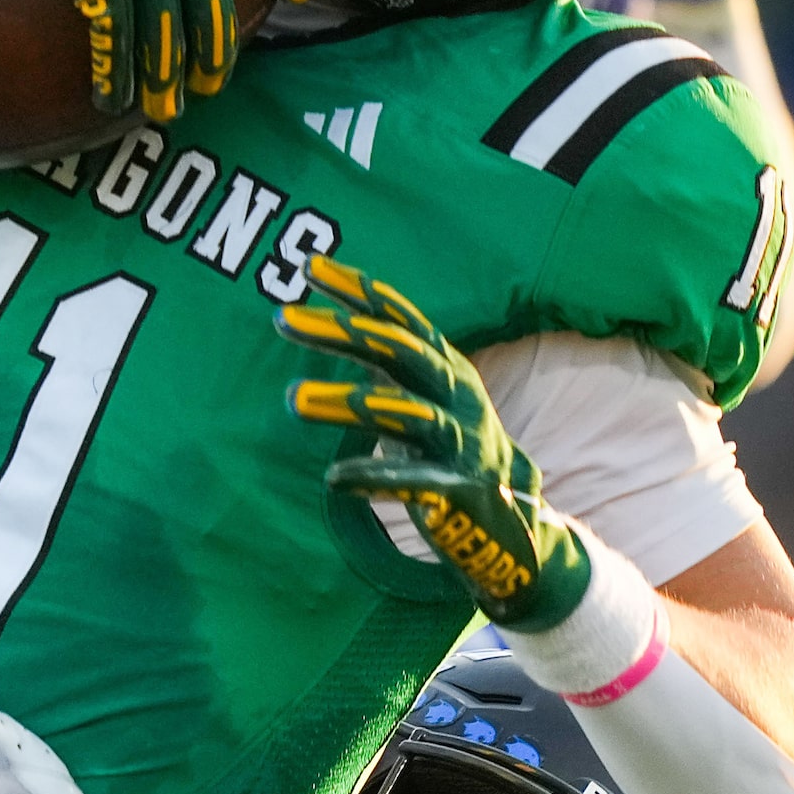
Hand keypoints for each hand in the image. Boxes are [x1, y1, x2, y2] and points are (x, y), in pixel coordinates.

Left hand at [277, 254, 592, 631]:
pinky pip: (413, 481)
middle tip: (283, 318)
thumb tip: (327, 321)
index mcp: (448, 367)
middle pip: (397, 351)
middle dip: (340, 331)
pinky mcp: (457, 491)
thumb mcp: (420, 396)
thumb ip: (385, 363)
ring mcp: (460, 443)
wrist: (510, 525)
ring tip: (294, 399)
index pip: (399, 317)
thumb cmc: (450, 452)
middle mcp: (457, 395)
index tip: (307, 267)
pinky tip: (334, 478)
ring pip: (402, 413)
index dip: (357, 290)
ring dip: (348, 402)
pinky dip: (374, 477)